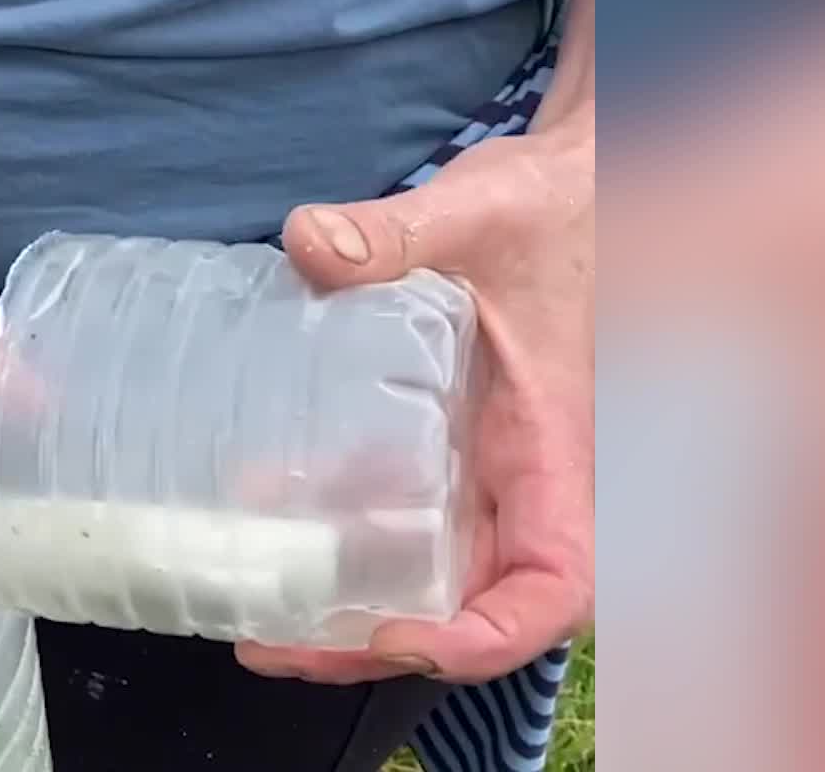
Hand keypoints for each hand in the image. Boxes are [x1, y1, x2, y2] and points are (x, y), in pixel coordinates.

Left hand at [236, 123, 593, 683]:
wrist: (572, 182)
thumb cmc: (554, 203)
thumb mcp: (482, 210)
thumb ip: (399, 231)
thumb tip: (309, 241)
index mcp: (562, 446)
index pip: (553, 584)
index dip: (484, 635)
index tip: (398, 633)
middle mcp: (527, 477)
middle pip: (471, 604)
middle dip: (375, 640)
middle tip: (273, 642)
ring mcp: (485, 467)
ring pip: (427, 570)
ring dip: (345, 599)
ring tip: (252, 606)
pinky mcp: (445, 440)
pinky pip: (396, 510)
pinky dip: (335, 527)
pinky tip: (258, 506)